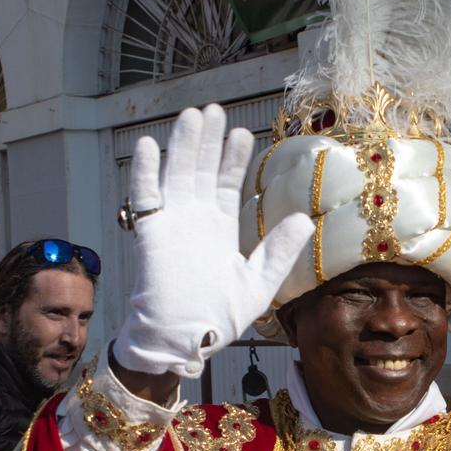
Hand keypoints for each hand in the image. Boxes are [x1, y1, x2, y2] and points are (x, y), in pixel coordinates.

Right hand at [113, 105, 314, 377]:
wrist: (184, 340)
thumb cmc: (218, 318)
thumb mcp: (259, 284)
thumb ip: (279, 251)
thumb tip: (306, 218)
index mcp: (218, 229)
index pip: (226, 184)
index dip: (233, 159)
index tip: (244, 133)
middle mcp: (194, 220)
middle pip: (200, 170)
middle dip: (208, 141)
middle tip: (215, 110)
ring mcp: (171, 223)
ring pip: (175, 174)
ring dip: (182, 145)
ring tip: (193, 116)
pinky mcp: (150, 233)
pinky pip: (144, 197)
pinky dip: (144, 172)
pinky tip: (150, 145)